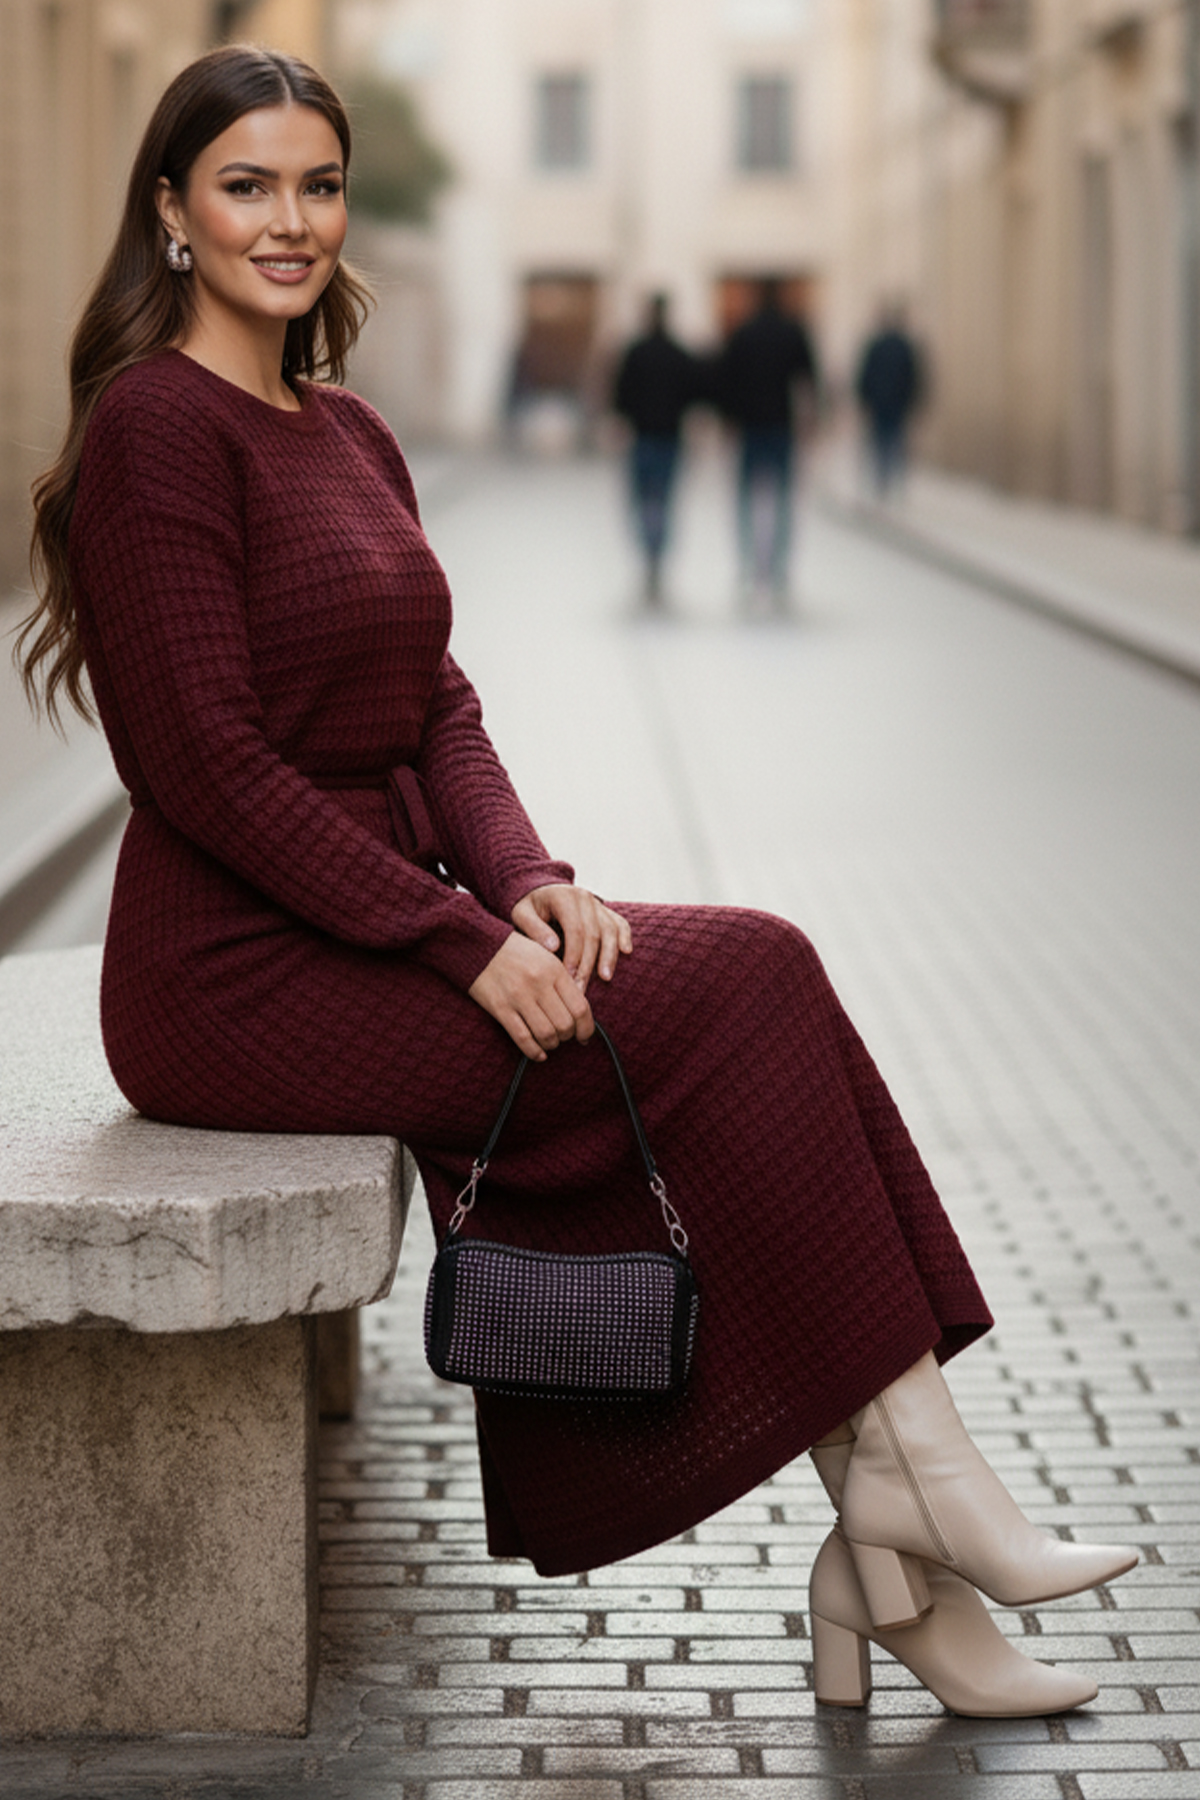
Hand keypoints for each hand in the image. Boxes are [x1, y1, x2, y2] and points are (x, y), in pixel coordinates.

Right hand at [468, 931, 593, 1061]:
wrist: (476, 945)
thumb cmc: (515, 952)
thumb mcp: (545, 956)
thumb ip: (563, 980)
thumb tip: (580, 1012)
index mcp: (554, 969)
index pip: (580, 1007)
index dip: (586, 1028)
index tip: (584, 1036)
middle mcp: (539, 983)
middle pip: (565, 1024)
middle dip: (568, 1037)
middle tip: (565, 1037)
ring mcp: (518, 996)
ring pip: (546, 1034)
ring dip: (552, 1044)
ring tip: (551, 1042)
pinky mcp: (500, 1008)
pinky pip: (523, 1038)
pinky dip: (534, 1051)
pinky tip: (539, 1054)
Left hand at [511, 885, 631, 991]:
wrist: (540, 892)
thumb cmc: (529, 908)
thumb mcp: (521, 914)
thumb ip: (534, 928)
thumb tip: (553, 947)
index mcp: (564, 897)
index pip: (575, 929)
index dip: (574, 954)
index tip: (568, 976)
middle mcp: (584, 897)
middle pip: (594, 933)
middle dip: (589, 963)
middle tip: (581, 987)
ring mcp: (597, 904)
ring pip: (610, 929)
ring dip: (610, 955)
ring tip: (606, 977)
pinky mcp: (605, 911)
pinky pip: (620, 923)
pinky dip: (624, 936)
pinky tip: (626, 952)